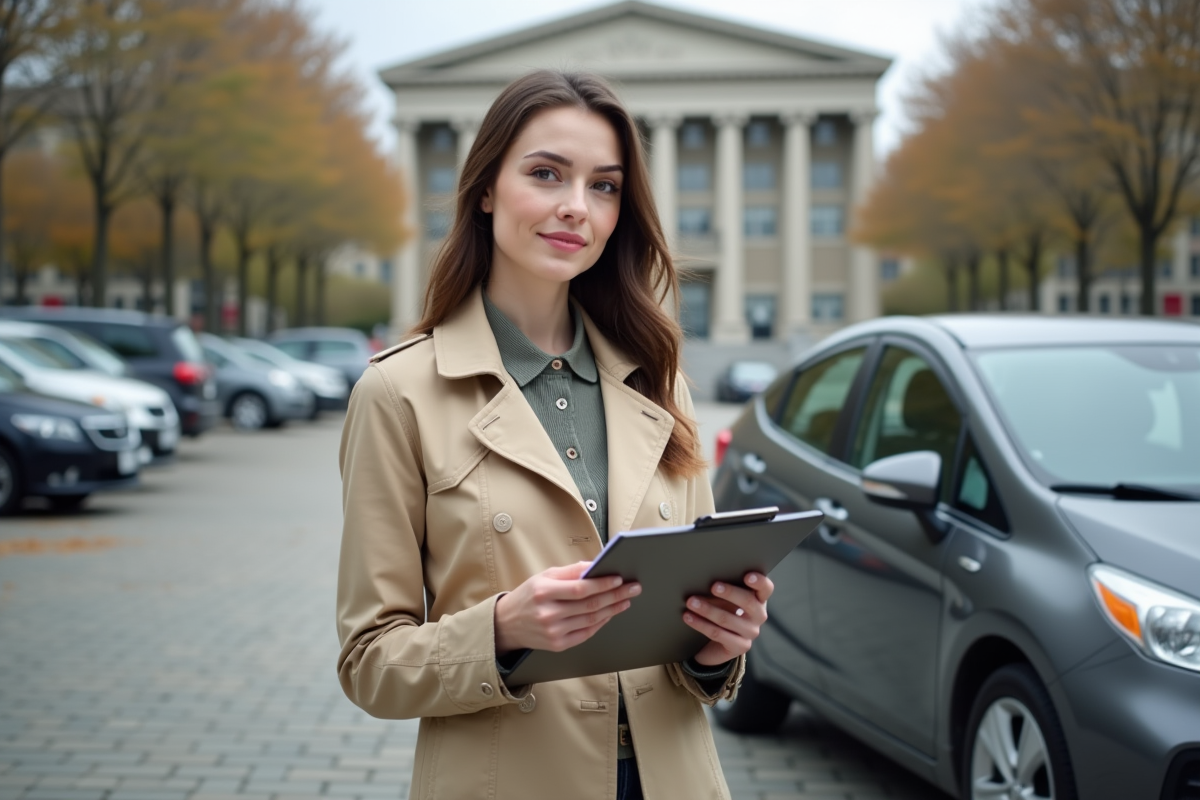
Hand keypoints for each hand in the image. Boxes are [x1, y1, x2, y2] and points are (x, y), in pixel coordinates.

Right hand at [494, 561, 640, 654]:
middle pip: (590, 605)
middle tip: (632, 588)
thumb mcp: (544, 576)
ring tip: (626, 600)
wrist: (507, 624)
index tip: (619, 579)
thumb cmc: (528, 596)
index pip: (580, 589)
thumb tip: (595, 566)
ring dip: (612, 609)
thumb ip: (570, 572)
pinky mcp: (558, 645)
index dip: (602, 584)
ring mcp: (553, 632)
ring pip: (591, 620)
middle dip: (615, 596)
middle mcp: (548, 614)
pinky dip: (601, 623)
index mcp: (543, 592)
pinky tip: (610, 613)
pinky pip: (586, 633)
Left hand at [684, 572, 773, 666]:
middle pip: (748, 602)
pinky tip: (688, 617)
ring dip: (707, 609)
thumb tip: (703, 578)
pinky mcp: (740, 647)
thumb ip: (722, 589)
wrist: (716, 644)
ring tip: (691, 602)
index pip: (766, 588)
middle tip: (713, 586)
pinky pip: (717, 634)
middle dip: (730, 592)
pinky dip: (700, 624)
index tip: (747, 576)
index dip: (759, 581)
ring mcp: (751, 633)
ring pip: (727, 619)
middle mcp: (759, 616)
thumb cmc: (722, 611)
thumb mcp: (725, 599)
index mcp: (759, 599)